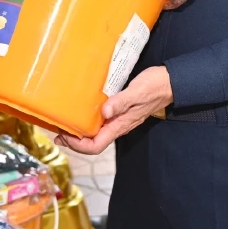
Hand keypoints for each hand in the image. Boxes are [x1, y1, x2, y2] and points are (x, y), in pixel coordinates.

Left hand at [56, 66, 172, 154]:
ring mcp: (118, 119)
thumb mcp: (137, 92)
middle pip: (92, 143)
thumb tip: (104, 112)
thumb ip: (121, 102)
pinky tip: (80, 111)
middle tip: (58, 130)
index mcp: (120, 125)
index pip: (96, 146)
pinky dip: (87, 120)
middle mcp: (117, 125)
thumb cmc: (155, 87)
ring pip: (95, 133)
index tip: (65, 135)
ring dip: (78, 132)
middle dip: (73, 141)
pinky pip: (99, 122)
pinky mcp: (119, 111)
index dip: (78, 145)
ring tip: (64, 123)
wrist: (169, 82)